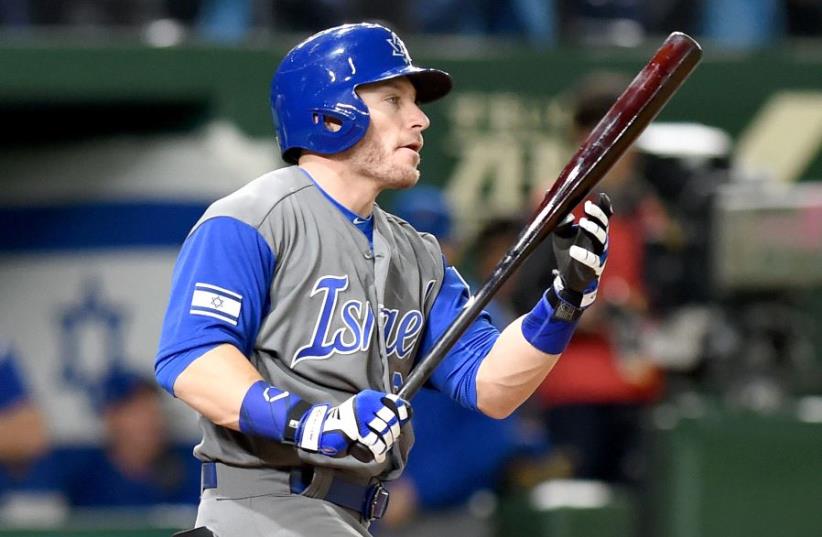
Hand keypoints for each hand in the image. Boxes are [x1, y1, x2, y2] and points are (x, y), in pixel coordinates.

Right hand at [295, 390, 410, 462]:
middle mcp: (366, 404)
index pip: (393, 402)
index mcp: (369, 397)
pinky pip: (375, 442)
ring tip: (383, 447)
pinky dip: (378, 451)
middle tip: (390, 438)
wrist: (324, 429)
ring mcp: (361, 417)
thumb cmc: (345, 421)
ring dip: (386, 443)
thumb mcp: (361, 408)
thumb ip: (377, 410)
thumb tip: (400, 418)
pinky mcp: (357, 430)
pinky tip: (378, 455)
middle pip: (391, 419)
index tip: (402, 420)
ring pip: (384, 432)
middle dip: (393, 432)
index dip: (401, 413)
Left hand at [550, 193, 611, 312]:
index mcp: (593, 231)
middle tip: (587, 207)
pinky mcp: (593, 268)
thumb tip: (554, 201)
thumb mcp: (561, 234)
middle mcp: (599, 241)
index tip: (602, 196)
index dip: (604, 207)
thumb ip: (560, 220)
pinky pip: (592, 261)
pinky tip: (574, 250)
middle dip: (597, 215)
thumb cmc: (566, 252)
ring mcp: (598, 254)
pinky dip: (584, 255)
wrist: (566, 278)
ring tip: (582, 222)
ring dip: (593, 230)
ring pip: (601, 240)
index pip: (603, 217)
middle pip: (603, 225)